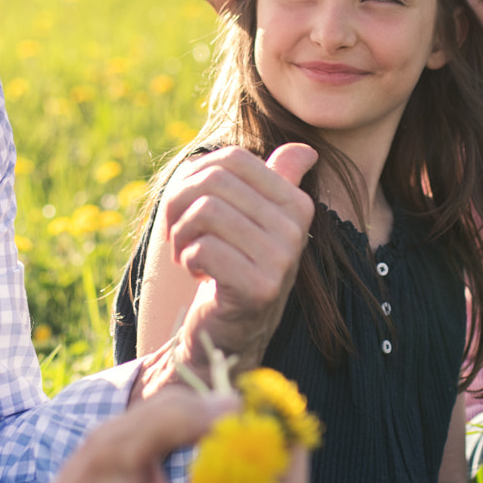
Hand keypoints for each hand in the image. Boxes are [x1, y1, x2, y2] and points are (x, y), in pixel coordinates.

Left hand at [163, 144, 317, 364]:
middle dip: (178, 204)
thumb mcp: (253, 221)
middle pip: (215, 182)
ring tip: (186, 252)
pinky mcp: (259, 289)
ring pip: (206, 212)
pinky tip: (198, 273)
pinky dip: (188, 259)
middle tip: (176, 232)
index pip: (234, 159)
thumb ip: (276, 182)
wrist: (229, 332)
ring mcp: (281, 261)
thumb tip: (306, 150)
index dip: (194, 175)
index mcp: (296, 205)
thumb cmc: (234, 268)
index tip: (186, 205)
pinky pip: (204, 249)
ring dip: (181, 234)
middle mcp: (295, 230)